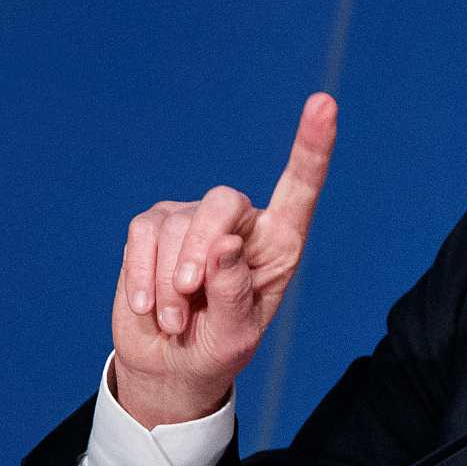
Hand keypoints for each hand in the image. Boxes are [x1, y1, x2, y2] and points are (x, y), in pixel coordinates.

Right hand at [110, 93, 337, 428]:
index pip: (300, 186)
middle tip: (190, 293)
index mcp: (280, 241)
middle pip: (223, 202)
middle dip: (201, 247)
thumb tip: (223, 245)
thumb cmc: (219, 346)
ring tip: (177, 322)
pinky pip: (142, 237)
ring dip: (169, 284)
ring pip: (177, 227)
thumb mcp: (236, 333)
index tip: (325, 103)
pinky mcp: (154, 227)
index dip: (312, 146)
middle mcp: (242, 221)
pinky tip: (149, 308)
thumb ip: (234, 292)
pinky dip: (141, 276)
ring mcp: (195, 218)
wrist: (171, 362)